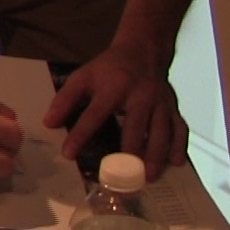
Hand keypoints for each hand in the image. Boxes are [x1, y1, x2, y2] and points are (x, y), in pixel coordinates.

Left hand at [43, 46, 188, 179]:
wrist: (142, 51)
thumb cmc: (109, 68)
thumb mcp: (83, 76)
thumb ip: (65, 99)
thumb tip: (49, 123)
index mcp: (114, 86)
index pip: (95, 113)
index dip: (80, 134)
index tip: (68, 154)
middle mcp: (140, 95)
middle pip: (135, 126)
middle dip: (130, 153)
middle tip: (122, 178)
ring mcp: (160, 102)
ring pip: (161, 131)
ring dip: (156, 155)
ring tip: (149, 177)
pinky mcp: (173, 107)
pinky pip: (180, 128)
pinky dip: (180, 146)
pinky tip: (176, 163)